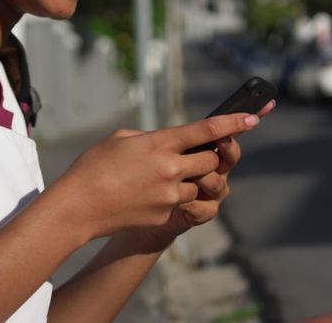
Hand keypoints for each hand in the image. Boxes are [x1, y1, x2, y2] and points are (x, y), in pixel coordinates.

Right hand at [49, 111, 264, 242]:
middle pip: (211, 160)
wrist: (78, 207)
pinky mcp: (166, 214)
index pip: (207, 129)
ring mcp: (170, 194)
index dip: (234, 122)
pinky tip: (143, 196)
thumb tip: (167, 143)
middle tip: (192, 156)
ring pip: (198, 184)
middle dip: (207, 157)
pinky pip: (180, 202)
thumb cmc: (93, 167)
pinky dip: (169, 197)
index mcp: (160, 143)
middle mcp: (170, 168)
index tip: (253, 118)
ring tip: (155, 179)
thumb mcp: (121, 139)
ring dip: (187, 179)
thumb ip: (151, 138)